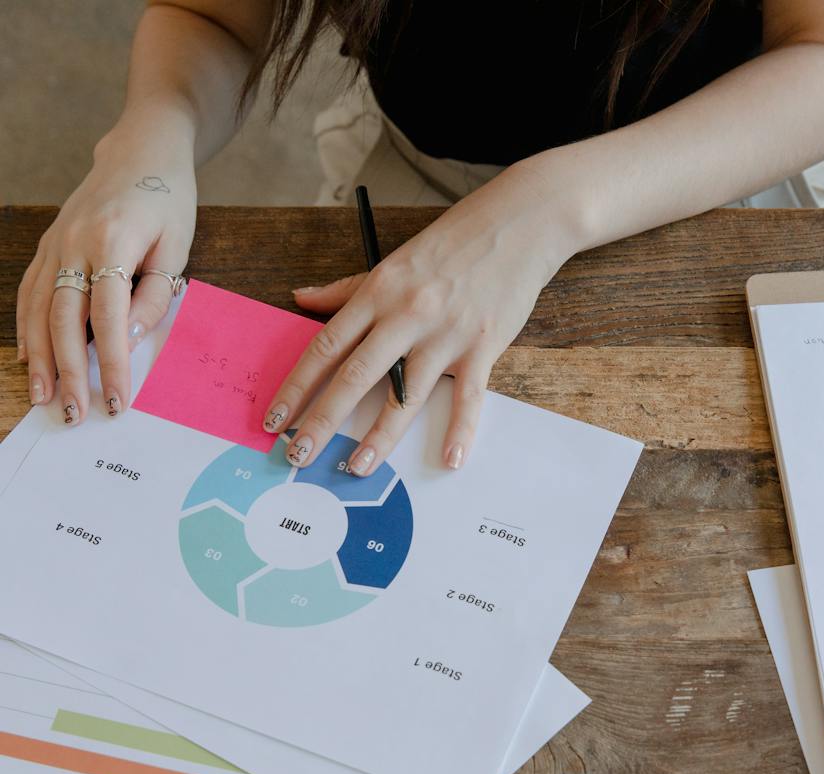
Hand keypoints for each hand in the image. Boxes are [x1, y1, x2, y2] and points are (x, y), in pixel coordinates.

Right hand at [16, 124, 196, 421]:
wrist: (140, 153)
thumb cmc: (167, 204)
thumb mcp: (177, 248)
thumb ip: (154, 294)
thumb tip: (129, 338)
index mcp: (111, 244)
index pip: (108, 318)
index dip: (110, 363)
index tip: (116, 401)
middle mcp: (73, 244)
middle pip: (64, 319)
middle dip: (68, 372)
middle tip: (74, 415)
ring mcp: (55, 244)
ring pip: (38, 309)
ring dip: (40, 359)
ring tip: (43, 399)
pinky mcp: (48, 245)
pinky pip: (31, 292)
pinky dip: (27, 329)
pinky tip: (30, 361)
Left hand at [263, 161, 574, 472]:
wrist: (516, 225)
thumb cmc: (454, 244)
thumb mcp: (392, 261)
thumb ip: (346, 289)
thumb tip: (301, 299)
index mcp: (377, 293)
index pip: (325, 347)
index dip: (297, 386)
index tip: (276, 417)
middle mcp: (405, 315)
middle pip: (354, 376)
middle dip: (322, 421)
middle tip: (297, 455)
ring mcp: (444, 334)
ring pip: (405, 395)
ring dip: (379, 437)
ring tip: (357, 468)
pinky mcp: (481, 347)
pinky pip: (468, 397)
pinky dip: (460, 430)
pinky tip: (450, 458)